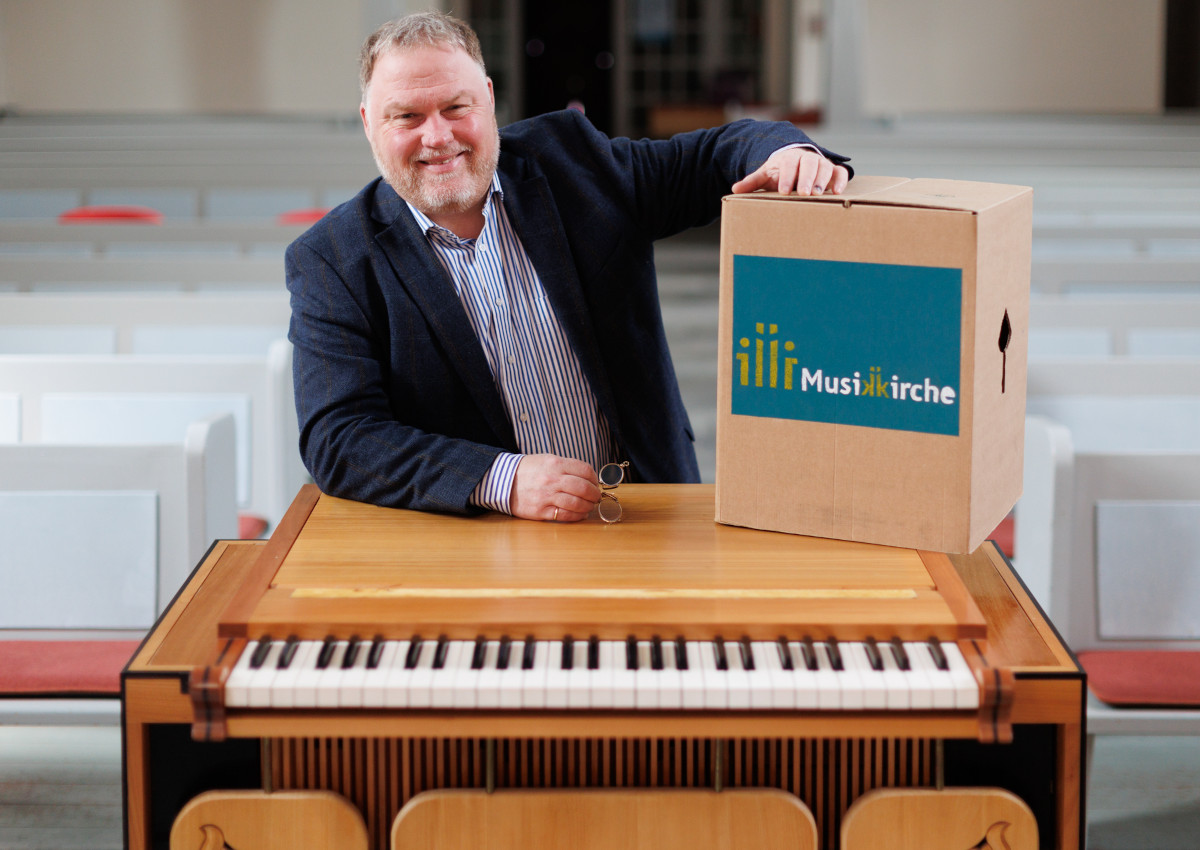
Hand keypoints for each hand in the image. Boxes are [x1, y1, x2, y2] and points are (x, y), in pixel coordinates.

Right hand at [509, 454, 600, 521]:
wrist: (502, 482)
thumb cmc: (527, 470)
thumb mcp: (546, 460)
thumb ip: (566, 467)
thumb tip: (587, 477)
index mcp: (555, 464)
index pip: (585, 470)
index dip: (594, 478)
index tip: (595, 483)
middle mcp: (552, 479)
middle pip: (583, 488)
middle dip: (594, 495)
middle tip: (596, 497)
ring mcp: (546, 496)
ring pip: (577, 503)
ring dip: (587, 506)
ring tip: (589, 506)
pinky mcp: (541, 511)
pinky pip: (565, 515)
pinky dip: (577, 516)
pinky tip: (580, 514)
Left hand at [732, 147, 848, 196]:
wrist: (795, 162)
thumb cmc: (779, 172)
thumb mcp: (766, 175)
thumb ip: (752, 182)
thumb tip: (734, 189)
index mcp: (788, 158)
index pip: (789, 164)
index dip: (787, 177)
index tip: (784, 191)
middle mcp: (806, 158)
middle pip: (809, 164)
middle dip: (806, 179)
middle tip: (804, 193)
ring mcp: (821, 163)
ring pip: (825, 167)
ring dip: (823, 180)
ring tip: (819, 194)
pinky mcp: (832, 170)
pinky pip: (840, 172)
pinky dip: (841, 180)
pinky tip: (838, 192)